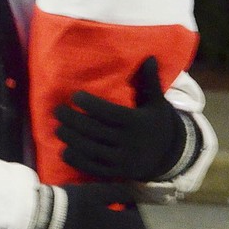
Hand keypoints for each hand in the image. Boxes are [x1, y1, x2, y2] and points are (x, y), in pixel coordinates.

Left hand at [55, 56, 185, 181]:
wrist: (171, 155)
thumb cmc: (157, 124)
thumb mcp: (157, 102)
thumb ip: (150, 81)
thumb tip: (149, 56)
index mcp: (137, 123)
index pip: (109, 113)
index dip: (90, 104)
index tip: (75, 96)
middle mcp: (129, 142)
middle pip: (95, 131)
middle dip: (73, 120)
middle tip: (58, 111)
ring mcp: (122, 160)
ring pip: (91, 150)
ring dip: (72, 139)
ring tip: (58, 129)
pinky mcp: (117, 173)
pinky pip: (94, 168)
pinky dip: (78, 160)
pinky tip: (65, 151)